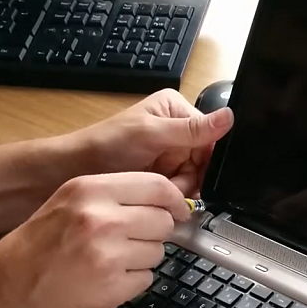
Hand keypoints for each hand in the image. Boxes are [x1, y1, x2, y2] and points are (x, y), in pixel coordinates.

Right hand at [0, 172, 188, 307]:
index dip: (175, 200)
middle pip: (163, 220)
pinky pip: (147, 278)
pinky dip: (133, 281)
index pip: (156, 185)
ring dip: (142, 258)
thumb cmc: (37, 250)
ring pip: (159, 252)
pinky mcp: (114, 287)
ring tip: (108, 261)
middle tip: (131, 240)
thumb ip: (113, 197)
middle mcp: (100, 219)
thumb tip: (164, 199)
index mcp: (89, 190)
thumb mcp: (68, 204)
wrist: (8, 296)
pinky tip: (106, 280)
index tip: (179, 209)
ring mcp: (109, 254)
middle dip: (155, 232)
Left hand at [74, 89, 233, 196]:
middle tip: (173, 183)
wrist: (76, 171)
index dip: (207, 158)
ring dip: (182, 188)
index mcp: (178, 111)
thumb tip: (230, 116)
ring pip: (197, 177)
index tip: (195, 172)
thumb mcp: (152, 134)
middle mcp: (179, 131)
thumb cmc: (107, 145)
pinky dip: (175, 196)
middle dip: (191, 176)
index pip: (211, 136)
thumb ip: (192, 129)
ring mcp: (173, 154)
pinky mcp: (166, 174)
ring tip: (160, 188)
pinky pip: (184, 188)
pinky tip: (161, 196)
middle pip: (206, 160)